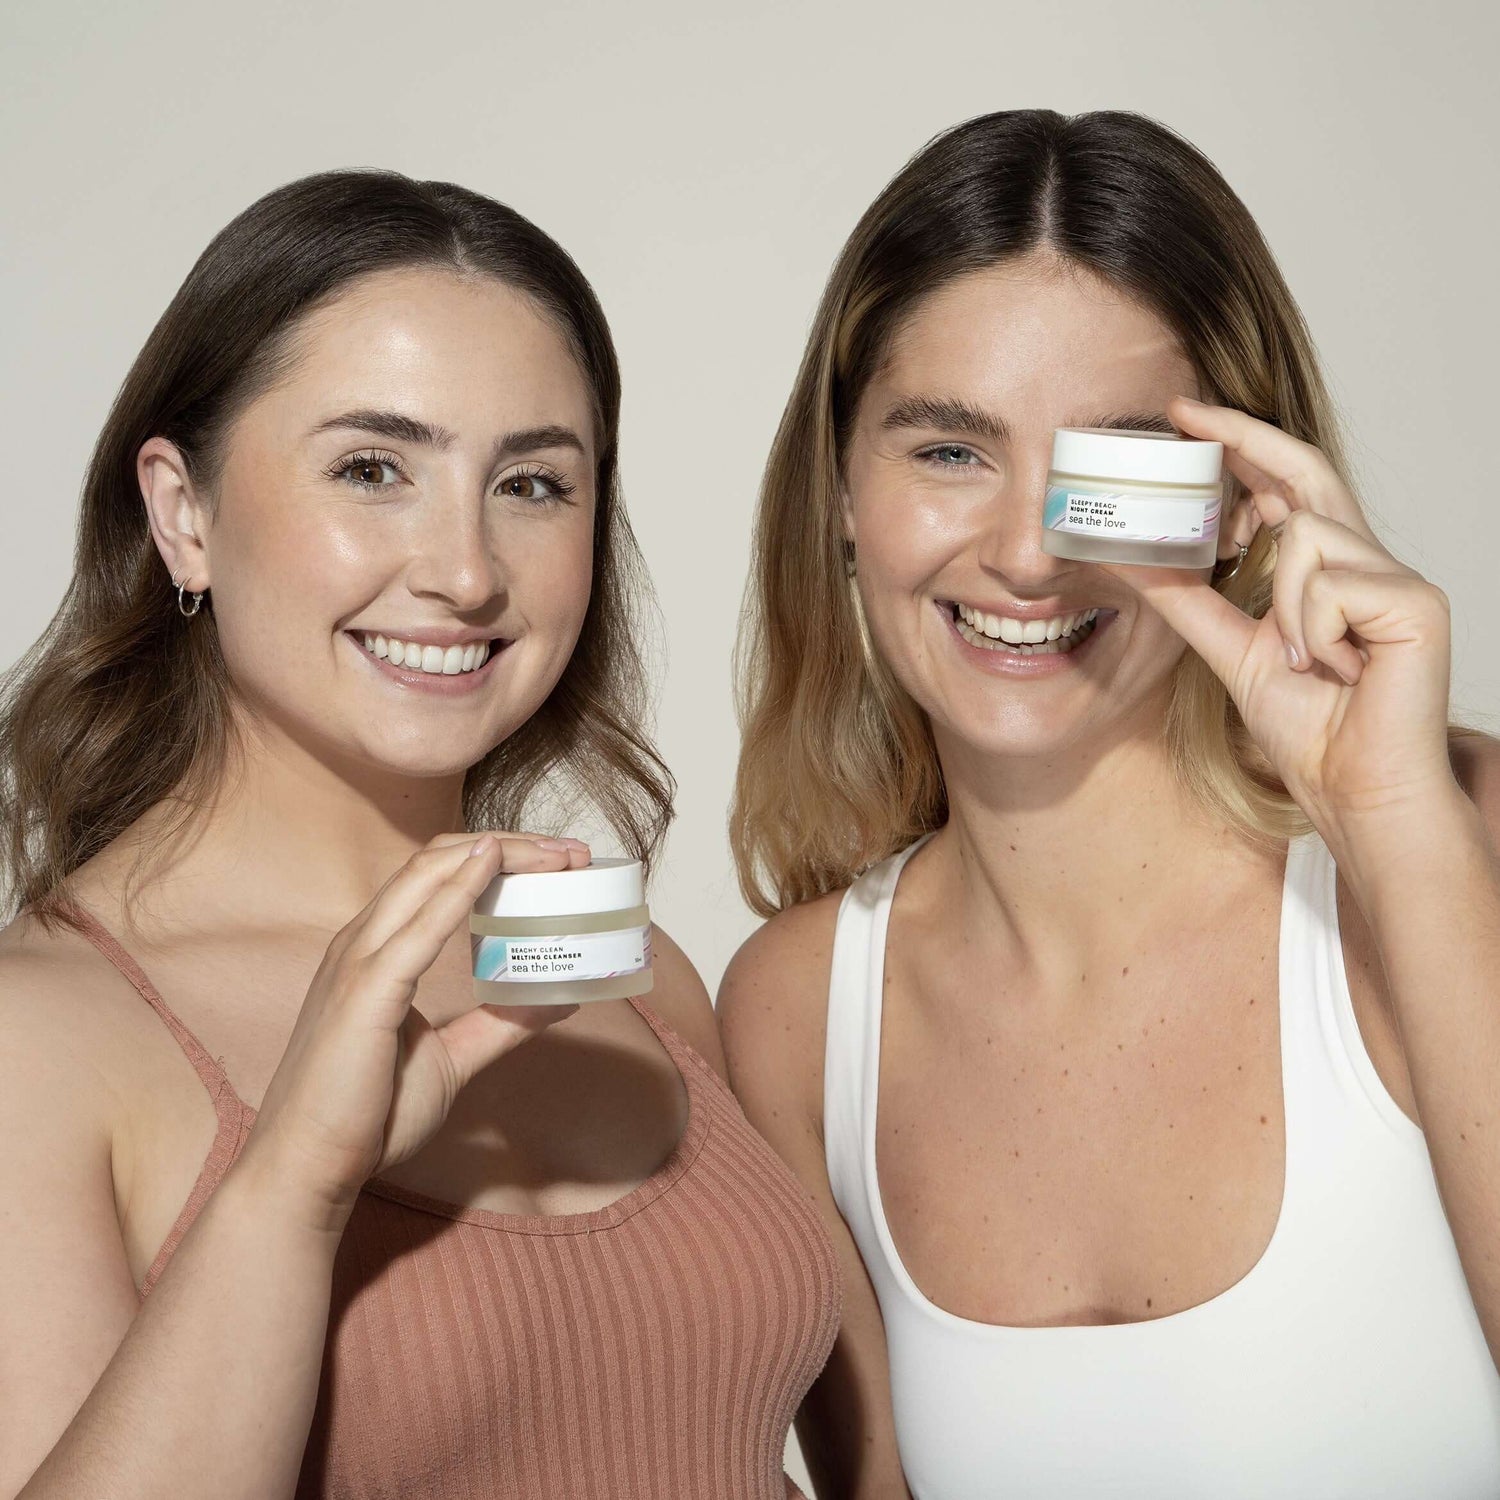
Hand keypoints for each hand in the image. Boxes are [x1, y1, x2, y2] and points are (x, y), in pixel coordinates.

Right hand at [238, 831, 588, 1232]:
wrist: (308, 1167)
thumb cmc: (366, 1114)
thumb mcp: (452, 1059)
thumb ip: (499, 1025)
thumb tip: (556, 999)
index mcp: (377, 951)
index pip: (439, 875)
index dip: (499, 855)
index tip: (560, 859)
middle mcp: (363, 942)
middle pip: (438, 861)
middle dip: (511, 844)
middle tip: (574, 851)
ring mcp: (358, 962)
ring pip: (428, 876)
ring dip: (498, 855)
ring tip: (555, 854)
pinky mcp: (364, 992)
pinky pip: (417, 930)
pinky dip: (458, 891)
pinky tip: (491, 867)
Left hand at [1102, 396, 1456, 848]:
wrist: (1356, 789)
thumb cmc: (1314, 728)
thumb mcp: (1233, 653)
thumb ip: (1191, 604)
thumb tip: (1134, 561)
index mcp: (1327, 571)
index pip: (1285, 486)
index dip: (1240, 445)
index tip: (1185, 417)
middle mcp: (1366, 561)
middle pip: (1304, 472)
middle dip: (1242, 437)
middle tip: (1182, 414)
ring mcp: (1396, 576)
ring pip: (1302, 537)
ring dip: (1280, 602)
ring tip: (1304, 658)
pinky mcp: (1415, 600)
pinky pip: (1328, 584)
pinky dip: (1311, 630)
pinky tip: (1336, 666)